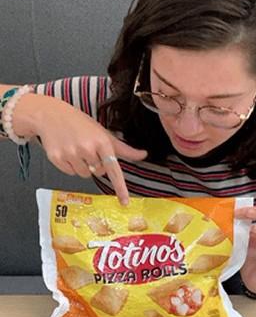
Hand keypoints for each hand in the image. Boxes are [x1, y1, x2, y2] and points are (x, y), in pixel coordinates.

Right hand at [15, 96, 146, 204]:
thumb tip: (143, 155)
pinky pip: (70, 173)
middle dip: (97, 165)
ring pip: (85, 175)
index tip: (124, 201)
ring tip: (78, 149)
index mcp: (102, 142)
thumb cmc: (81, 124)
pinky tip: (68, 151)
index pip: (114, 170)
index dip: (120, 187)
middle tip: (89, 149)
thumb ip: (124, 149)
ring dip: (84, 166)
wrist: (52, 115)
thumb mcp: (104, 134)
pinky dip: (71, 166)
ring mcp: (71, 154)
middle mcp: (87, 148)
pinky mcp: (57, 159)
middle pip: (99, 173)